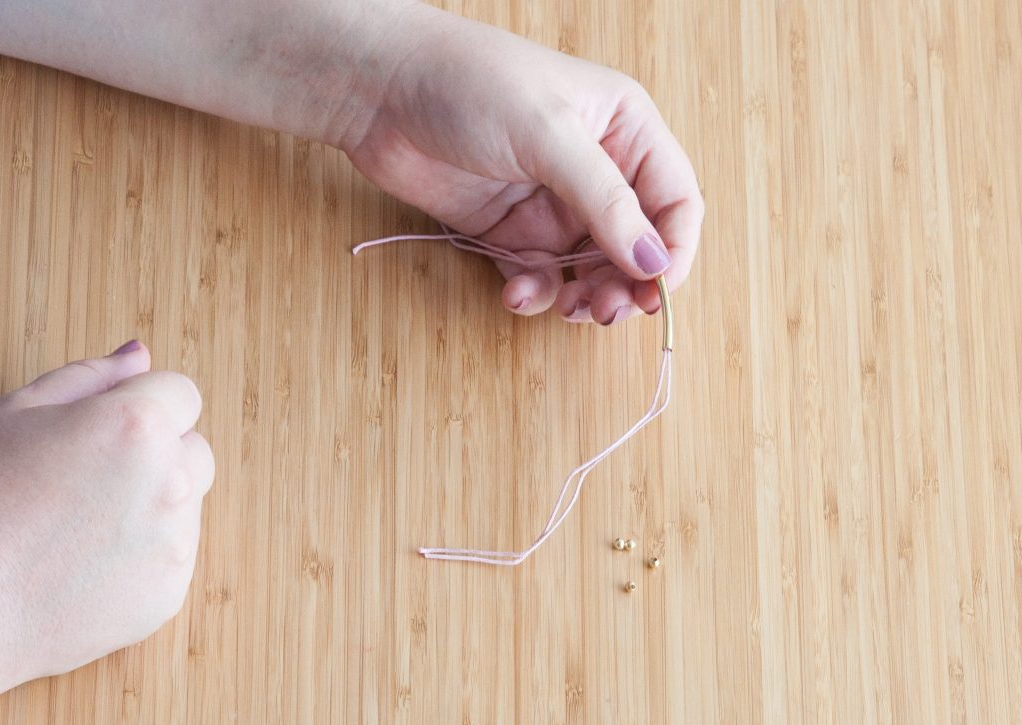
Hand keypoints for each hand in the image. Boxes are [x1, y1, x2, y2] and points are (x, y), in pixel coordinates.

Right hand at [0, 342, 213, 693]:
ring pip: (186, 505)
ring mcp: (175, 540)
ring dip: (152, 506)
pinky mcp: (170, 591)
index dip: (145, 405)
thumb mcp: (16, 415)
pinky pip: (172, 558)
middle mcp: (171, 480)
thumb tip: (138, 356)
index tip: (110, 428)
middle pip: (193, 450)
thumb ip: (89, 379)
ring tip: (80, 526)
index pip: (182, 393)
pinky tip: (85, 564)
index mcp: (138, 426)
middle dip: (157, 456)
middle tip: (89, 479)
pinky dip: (143, 557)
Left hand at [336, 3, 703, 323]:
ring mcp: (552, 204)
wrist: (380, 88)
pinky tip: (515, 294)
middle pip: (636, 246)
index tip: (657, 291)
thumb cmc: (470, 83)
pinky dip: (534, 294)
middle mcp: (596, 171)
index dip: (673, 250)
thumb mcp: (548, 135)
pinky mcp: (510, 231)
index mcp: (625, 130)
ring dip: (583, 296)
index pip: (675, 201)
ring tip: (567, 308)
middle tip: (607, 311)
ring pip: (590, 270)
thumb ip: (604, 201)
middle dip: (627, 284)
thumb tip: (653, 262)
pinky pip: (539, 277)